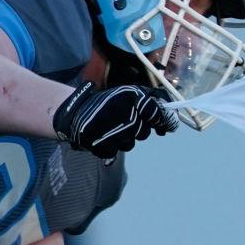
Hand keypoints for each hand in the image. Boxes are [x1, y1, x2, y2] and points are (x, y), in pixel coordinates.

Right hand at [52, 81, 176, 158]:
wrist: (74, 113)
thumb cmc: (105, 103)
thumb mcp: (127, 94)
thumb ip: (149, 101)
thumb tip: (169, 114)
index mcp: (132, 98)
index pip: (157, 112)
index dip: (165, 121)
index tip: (169, 128)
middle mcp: (126, 115)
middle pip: (144, 132)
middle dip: (139, 129)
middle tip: (126, 122)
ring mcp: (116, 133)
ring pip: (131, 143)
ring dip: (125, 138)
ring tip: (112, 128)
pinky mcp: (105, 147)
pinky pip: (116, 150)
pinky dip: (111, 145)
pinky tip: (103, 136)